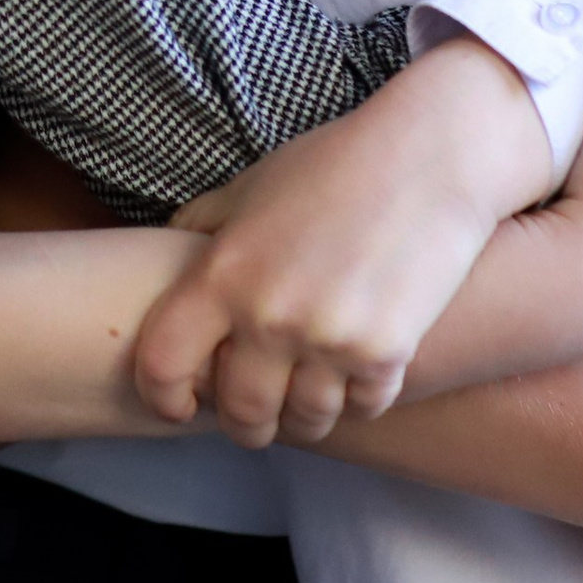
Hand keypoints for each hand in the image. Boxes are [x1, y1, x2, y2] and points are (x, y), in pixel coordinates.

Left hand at [134, 36, 549, 449]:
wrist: (423, 160)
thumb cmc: (329, 167)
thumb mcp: (248, 188)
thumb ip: (200, 229)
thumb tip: (159, 259)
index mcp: (221, 272)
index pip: (161, 364)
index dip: (162, 395)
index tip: (179, 403)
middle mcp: (268, 314)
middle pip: (240, 413)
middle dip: (243, 422)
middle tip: (252, 412)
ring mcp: (328, 338)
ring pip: (304, 420)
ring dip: (302, 415)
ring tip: (303, 395)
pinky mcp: (385, 354)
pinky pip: (359, 408)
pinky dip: (355, 398)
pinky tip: (353, 371)